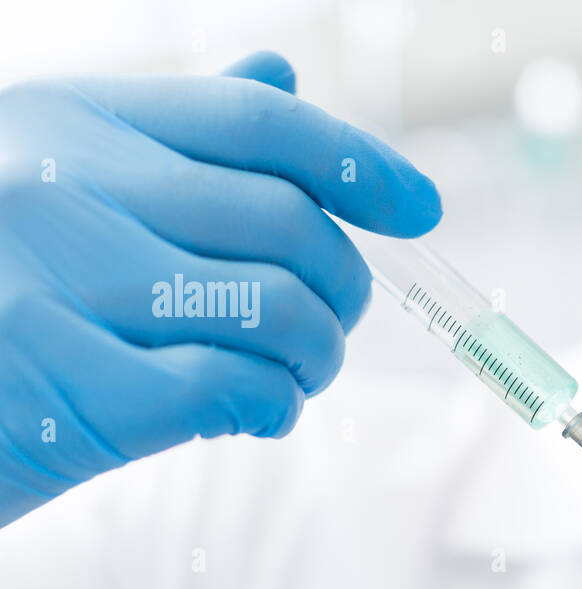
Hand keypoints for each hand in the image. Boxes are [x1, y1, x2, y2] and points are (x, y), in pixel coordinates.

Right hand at [0, 51, 441, 526]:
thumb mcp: (55, 184)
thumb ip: (166, 139)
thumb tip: (280, 72)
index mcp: (69, 120)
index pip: (259, 122)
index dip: (358, 164)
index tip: (420, 209)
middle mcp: (60, 183)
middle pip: (290, 224)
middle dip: (344, 289)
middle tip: (330, 328)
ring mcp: (57, 282)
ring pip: (279, 311)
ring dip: (314, 358)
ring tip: (291, 377)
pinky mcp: (66, 387)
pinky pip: (236, 389)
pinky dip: (271, 409)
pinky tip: (253, 417)